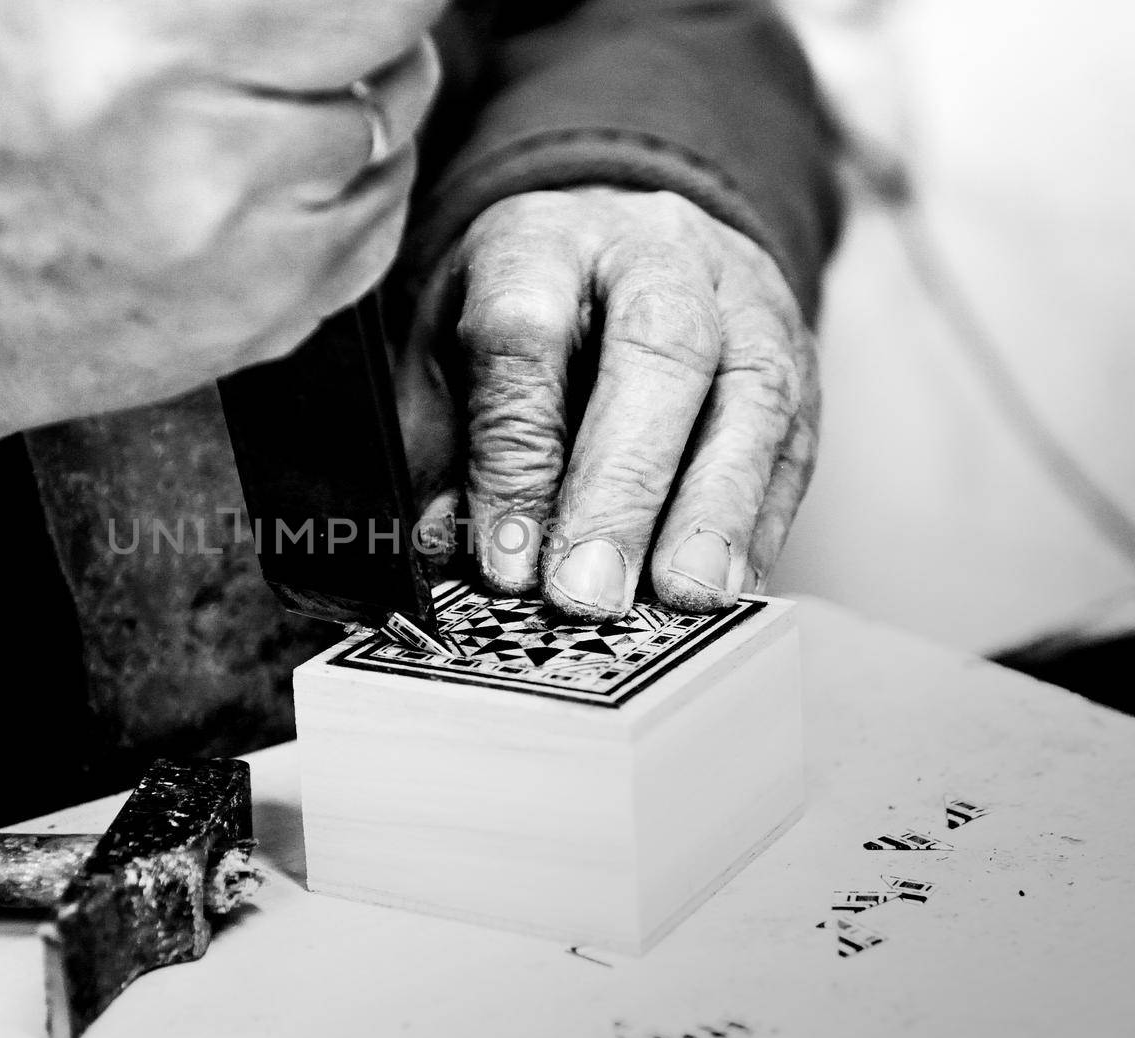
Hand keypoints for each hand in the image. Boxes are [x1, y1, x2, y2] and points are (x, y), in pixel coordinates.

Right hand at [0, 0, 445, 476]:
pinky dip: (348, 182)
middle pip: (392, 25)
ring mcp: (244, 247)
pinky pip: (377, 224)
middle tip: (306, 17)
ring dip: (355, 89)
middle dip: (364, 7)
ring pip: (393, 125)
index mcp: (133, 31)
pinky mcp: (263, 322)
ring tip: (263, 90)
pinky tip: (274, 167)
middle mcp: (197, 141)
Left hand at [406, 188, 818, 616]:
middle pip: (660, 350)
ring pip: (750, 391)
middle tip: (590, 589)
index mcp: (542, 240)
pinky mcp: (798, 358)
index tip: (505, 559)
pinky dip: (761, 521)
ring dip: (715, 509)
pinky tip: (730, 584)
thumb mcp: (442, 352)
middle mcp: (655, 252)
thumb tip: (450, 545)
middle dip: (624, 485)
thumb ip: (442, 446)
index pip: (527, 335)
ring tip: (681, 596)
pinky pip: (795, 439)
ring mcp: (743, 298)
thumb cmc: (519, 312)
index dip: (516, 456)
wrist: (615, 243)